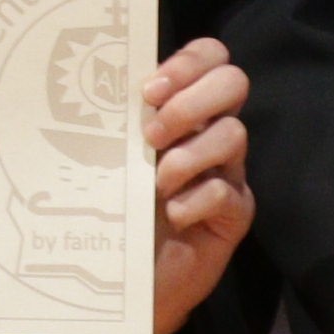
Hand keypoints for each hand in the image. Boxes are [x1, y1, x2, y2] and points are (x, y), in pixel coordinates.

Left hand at [141, 41, 255, 333]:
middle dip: (191, 102)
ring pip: (233, 134)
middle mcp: (212, 131)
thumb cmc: (118, 207)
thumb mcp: (114, 156)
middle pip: (233, 82)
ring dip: (188, 155)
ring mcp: (228, 171)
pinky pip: (226, 192)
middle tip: (152, 135)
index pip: (210, 57)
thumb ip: (120, 121)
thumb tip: (98, 84)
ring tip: (157, 183)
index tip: (149, 92)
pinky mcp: (236, 213)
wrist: (129, 276)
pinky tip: (173, 214)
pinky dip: (196, 200)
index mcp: (185, 108)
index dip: (188, 63)